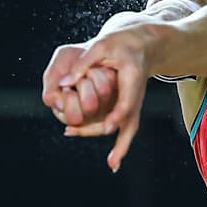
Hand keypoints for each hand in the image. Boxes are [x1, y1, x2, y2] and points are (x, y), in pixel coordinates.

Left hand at [42, 30, 150, 171]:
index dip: (118, 114)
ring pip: (130, 128)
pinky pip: (126, 128)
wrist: (142, 44)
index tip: (109, 127)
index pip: (127, 101)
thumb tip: (64, 83)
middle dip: (115, 136)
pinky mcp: (129, 106)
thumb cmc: (121, 43)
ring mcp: (134, 103)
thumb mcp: (103, 45)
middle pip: (128, 120)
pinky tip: (114, 160)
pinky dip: (122, 144)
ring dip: (122, 146)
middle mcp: (136, 95)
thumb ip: (84, 63)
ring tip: (114, 164)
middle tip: (91, 141)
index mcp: (132, 79)